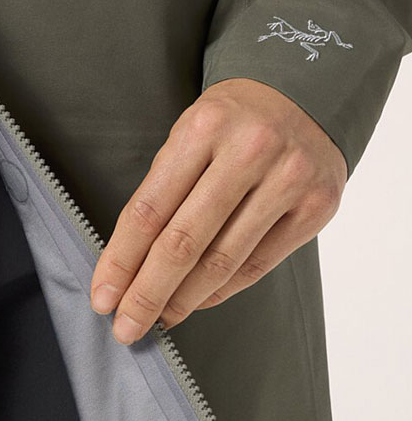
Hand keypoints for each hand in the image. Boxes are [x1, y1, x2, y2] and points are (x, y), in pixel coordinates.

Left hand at [88, 78, 347, 343]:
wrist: (305, 92)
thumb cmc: (229, 123)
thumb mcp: (187, 136)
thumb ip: (162, 193)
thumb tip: (128, 268)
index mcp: (203, 129)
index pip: (148, 211)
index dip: (121, 261)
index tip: (103, 298)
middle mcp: (250, 151)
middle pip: (184, 242)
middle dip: (148, 293)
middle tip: (125, 329)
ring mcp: (289, 179)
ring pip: (222, 261)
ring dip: (183, 300)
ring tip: (158, 320)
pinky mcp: (317, 205)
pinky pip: (257, 264)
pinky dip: (221, 290)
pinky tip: (196, 302)